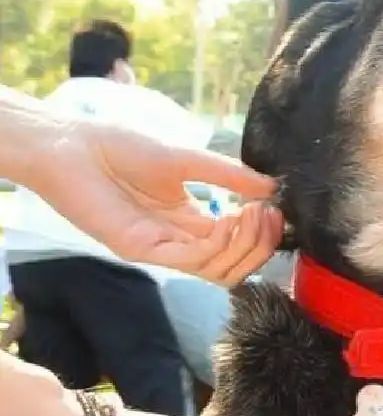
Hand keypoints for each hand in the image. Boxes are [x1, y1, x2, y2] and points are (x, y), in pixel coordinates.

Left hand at [40, 118, 283, 285]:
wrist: (72, 145)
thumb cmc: (120, 148)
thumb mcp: (186, 158)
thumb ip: (227, 175)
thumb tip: (271, 186)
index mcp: (189, 223)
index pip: (235, 245)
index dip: (261, 233)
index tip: (276, 207)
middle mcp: (178, 242)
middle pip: (233, 266)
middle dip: (260, 245)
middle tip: (270, 215)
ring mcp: (161, 249)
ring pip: (217, 270)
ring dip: (244, 246)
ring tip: (254, 214)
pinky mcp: (142, 250)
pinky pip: (190, 261)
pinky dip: (217, 245)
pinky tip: (227, 220)